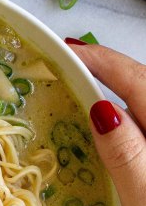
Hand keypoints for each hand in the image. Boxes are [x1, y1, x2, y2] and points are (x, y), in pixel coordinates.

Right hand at [66, 40, 145, 205]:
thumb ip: (128, 156)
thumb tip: (101, 109)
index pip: (137, 83)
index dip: (102, 62)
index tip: (67, 49)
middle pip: (143, 88)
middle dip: (108, 71)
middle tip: (69, 66)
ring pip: (144, 109)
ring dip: (115, 93)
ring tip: (79, 91)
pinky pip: (144, 131)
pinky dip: (123, 120)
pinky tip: (105, 131)